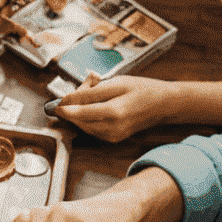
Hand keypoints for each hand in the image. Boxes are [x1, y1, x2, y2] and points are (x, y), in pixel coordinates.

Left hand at [55, 75, 180, 142]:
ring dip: (80, 111)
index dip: (64, 106)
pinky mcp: (113, 139)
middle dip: (74, 105)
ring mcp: (112, 136)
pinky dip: (88, 116)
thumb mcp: (116, 83)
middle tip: (86, 86)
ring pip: (83, 125)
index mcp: (113, 112)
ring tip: (94, 91)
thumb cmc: (142, 89)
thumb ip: (90, 92)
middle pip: (78, 120)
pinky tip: (98, 103)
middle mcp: (111, 129)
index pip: (78, 112)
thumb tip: (67, 100)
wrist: (164, 104)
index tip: (56, 101)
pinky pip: (91, 128)